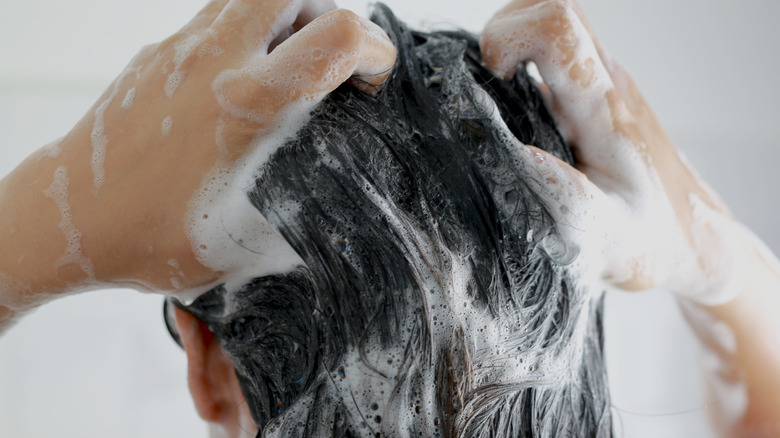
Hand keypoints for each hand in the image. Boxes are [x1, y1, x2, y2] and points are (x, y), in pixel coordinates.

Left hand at [0, 0, 395, 301]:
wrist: (67, 220)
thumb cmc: (151, 238)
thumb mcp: (249, 245)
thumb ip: (305, 217)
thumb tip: (336, 211)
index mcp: (249, 105)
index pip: (339, 36)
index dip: (375, 50)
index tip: (371, 78)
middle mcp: (215, 62)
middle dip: (327, 13)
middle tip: (329, 59)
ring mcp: (179, 50)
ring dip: (283, 21)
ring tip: (285, 71)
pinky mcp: (155, 55)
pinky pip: (214, 23)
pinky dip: (243, 39)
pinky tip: (235, 91)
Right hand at [480, 0, 744, 304]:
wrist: (689, 235)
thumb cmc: (650, 239)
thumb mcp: (606, 237)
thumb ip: (565, 201)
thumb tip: (516, 154)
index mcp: (604, 107)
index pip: (556, 28)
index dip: (507, 39)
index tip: (492, 84)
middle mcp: (604, 83)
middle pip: (552, 10)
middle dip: (503, 37)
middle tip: (489, 91)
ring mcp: (600, 86)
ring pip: (552, 30)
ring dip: (511, 53)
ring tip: (497, 108)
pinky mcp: (590, 97)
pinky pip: (551, 58)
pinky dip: (519, 73)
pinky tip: (514, 121)